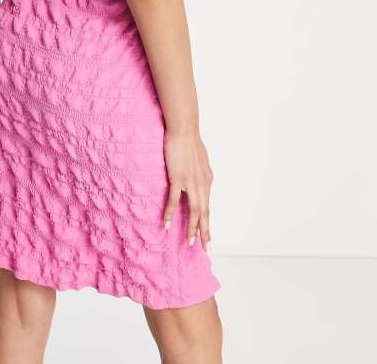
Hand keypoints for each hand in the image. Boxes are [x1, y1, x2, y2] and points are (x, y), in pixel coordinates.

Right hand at [162, 128, 213, 251]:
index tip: (208, 235)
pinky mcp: (178, 178)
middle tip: (206, 247)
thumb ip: (200, 172)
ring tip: (190, 242)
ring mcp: (191, 182)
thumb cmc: (189, 141)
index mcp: (207, 179)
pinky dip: (171, 213)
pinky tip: (167, 224)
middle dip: (205, 231)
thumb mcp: (200, 160)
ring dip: (192, 228)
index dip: (207, 221)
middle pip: (205, 212)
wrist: (184, 129)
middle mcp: (202, 184)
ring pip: (194, 210)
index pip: (207, 205)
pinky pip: (175, 200)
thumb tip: (199, 177)